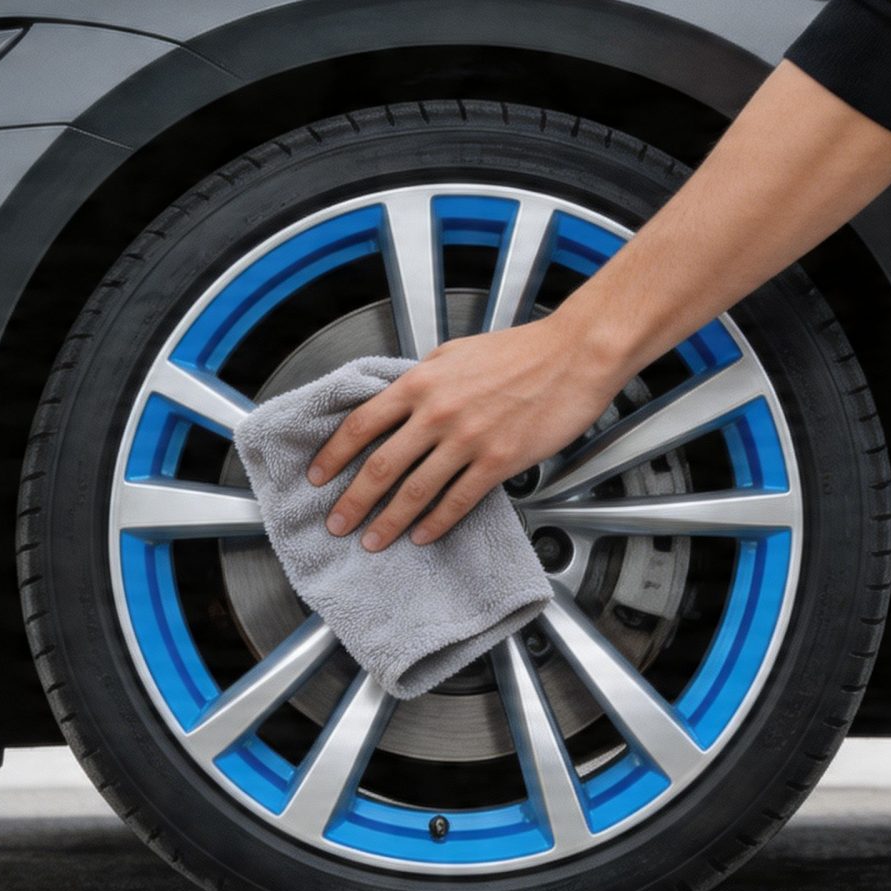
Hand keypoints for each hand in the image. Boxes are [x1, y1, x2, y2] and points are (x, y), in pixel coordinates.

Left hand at [307, 317, 626, 550]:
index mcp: (421, 383)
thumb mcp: (454, 353)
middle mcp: (438, 413)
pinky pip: (458, 500)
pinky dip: (436, 523)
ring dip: (389, 521)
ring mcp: (468, 439)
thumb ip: (422, 380)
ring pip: (416, 490)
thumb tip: (397, 401)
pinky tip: (423, 535)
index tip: (318, 475)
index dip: (334, 454)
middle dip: (353, 501)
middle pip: (381, 466)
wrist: (573, 355)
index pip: (362, 424)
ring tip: (373, 540)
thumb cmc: (520, 351)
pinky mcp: (499, 462)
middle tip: (336, 523)